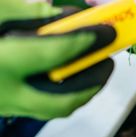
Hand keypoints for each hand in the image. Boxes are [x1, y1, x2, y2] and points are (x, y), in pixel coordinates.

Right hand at [0, 0, 115, 119]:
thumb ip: (22, 12)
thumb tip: (55, 12)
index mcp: (2, 64)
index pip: (53, 53)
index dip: (83, 42)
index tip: (105, 32)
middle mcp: (7, 94)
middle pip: (64, 99)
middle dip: (94, 81)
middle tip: (109, 61)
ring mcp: (8, 106)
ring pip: (57, 109)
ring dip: (84, 89)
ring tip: (98, 68)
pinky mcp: (8, 108)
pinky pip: (46, 106)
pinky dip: (67, 92)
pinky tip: (75, 76)